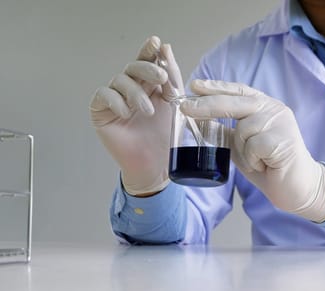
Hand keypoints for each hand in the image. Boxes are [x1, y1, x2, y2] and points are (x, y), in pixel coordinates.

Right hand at [89, 36, 183, 195]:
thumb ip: (171, 78)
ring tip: (148, 110)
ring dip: (136, 92)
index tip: (156, 43)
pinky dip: (115, 101)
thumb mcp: (173, 103)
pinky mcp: (101, 111)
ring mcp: (114, 98)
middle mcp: (130, 88)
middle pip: (134, 67)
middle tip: (161, 77)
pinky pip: (103, 96)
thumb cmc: (164, 136)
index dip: (149, 50)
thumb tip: (166, 49)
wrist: (155, 164)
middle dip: (148, 68)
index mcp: (148, 84)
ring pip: (120, 80)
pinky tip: (126, 113)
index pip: (147, 61)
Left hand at [181, 80, 324, 221]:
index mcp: (266, 107)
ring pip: (242, 129)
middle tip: (185, 108)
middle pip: (235, 103)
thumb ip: (225, 133)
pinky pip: (252, 146)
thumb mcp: (242, 147)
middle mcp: (275, 110)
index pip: (238, 91)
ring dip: (243, 150)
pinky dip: (253, 160)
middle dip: (208, 105)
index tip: (194, 85)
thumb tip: (199, 123)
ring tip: (258, 161)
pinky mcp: (282, 140)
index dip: (216, 87)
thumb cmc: (271, 166)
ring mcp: (280, 123)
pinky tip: (266, 165)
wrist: (299, 188)